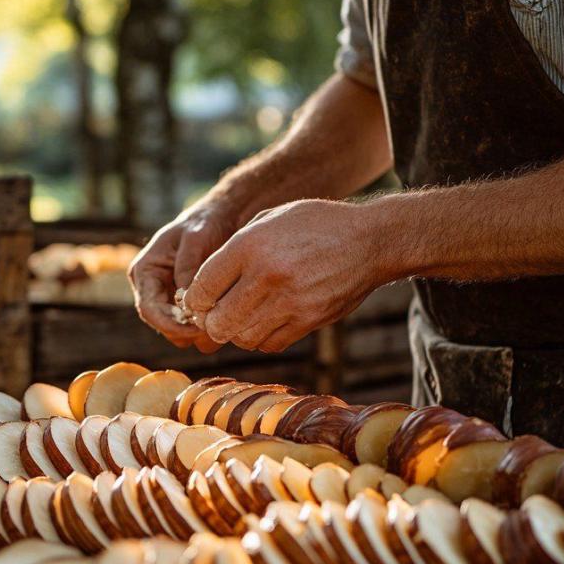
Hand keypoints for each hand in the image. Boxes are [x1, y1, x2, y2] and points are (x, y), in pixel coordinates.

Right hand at [128, 202, 239, 350]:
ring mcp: (168, 298)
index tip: (197, 327)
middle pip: (162, 325)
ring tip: (222, 321)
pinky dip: (207, 327)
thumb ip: (188, 267)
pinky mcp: (186, 305)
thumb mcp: (195, 239)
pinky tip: (226, 316)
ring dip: (197, 333)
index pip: (148, 309)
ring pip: (177, 332)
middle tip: (214, 327)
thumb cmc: (204, 224)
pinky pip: (192, 327)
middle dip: (185, 331)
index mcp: (145, 271)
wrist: (220, 219)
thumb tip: (186, 300)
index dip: (170, 324)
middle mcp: (152, 288)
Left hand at [183, 199, 393, 351]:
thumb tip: (203, 285)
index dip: (194, 301)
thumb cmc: (314, 225)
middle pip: (218, 322)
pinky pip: (270, 343)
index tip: (197, 302)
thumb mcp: (269, 219)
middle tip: (215, 315)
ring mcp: (290, 302)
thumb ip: (234, 248)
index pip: (202, 288)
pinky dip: (261, 338)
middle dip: (211, 322)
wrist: (370, 241)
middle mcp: (267, 276)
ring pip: (242, 338)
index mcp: (251, 245)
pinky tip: (265, 321)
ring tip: (241, 318)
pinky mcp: (309, 320)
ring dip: (236, 332)